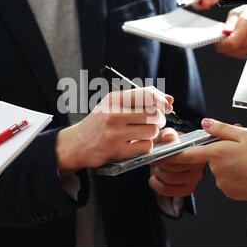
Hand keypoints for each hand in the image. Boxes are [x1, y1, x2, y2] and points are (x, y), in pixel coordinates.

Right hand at [56, 87, 173, 177]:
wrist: (77, 144)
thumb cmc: (100, 122)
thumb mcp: (114, 104)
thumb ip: (140, 99)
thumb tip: (169, 100)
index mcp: (113, 100)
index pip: (147, 95)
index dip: (162, 101)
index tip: (166, 106)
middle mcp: (113, 115)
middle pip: (153, 114)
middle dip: (159, 119)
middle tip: (155, 122)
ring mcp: (114, 134)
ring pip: (152, 131)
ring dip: (152, 133)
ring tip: (143, 133)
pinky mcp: (117, 151)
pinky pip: (146, 147)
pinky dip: (146, 146)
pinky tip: (137, 144)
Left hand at [149, 128, 204, 197]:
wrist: (169, 153)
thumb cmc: (170, 144)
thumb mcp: (168, 135)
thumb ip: (168, 134)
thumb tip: (168, 136)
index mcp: (197, 152)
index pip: (182, 157)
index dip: (166, 156)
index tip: (157, 154)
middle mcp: (199, 167)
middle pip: (174, 169)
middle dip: (159, 163)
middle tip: (153, 159)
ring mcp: (194, 180)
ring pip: (169, 179)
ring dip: (158, 172)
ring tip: (156, 167)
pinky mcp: (186, 189)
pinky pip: (167, 190)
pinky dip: (156, 184)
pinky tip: (154, 177)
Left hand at [176, 119, 246, 201]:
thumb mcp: (244, 135)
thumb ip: (221, 129)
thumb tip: (205, 123)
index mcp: (216, 153)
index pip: (187, 154)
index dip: (173, 154)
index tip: (163, 154)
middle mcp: (216, 170)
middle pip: (210, 158)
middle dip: (220, 153)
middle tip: (239, 149)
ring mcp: (222, 183)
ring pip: (220, 169)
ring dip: (229, 164)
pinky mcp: (229, 192)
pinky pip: (227, 181)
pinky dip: (235, 176)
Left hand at [216, 4, 246, 57]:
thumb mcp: (237, 12)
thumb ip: (229, 24)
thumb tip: (224, 33)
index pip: (231, 43)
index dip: (221, 44)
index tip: (217, 41)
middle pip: (232, 51)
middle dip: (224, 46)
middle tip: (224, 39)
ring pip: (236, 55)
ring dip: (231, 49)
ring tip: (235, 39)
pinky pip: (243, 56)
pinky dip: (239, 51)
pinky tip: (242, 42)